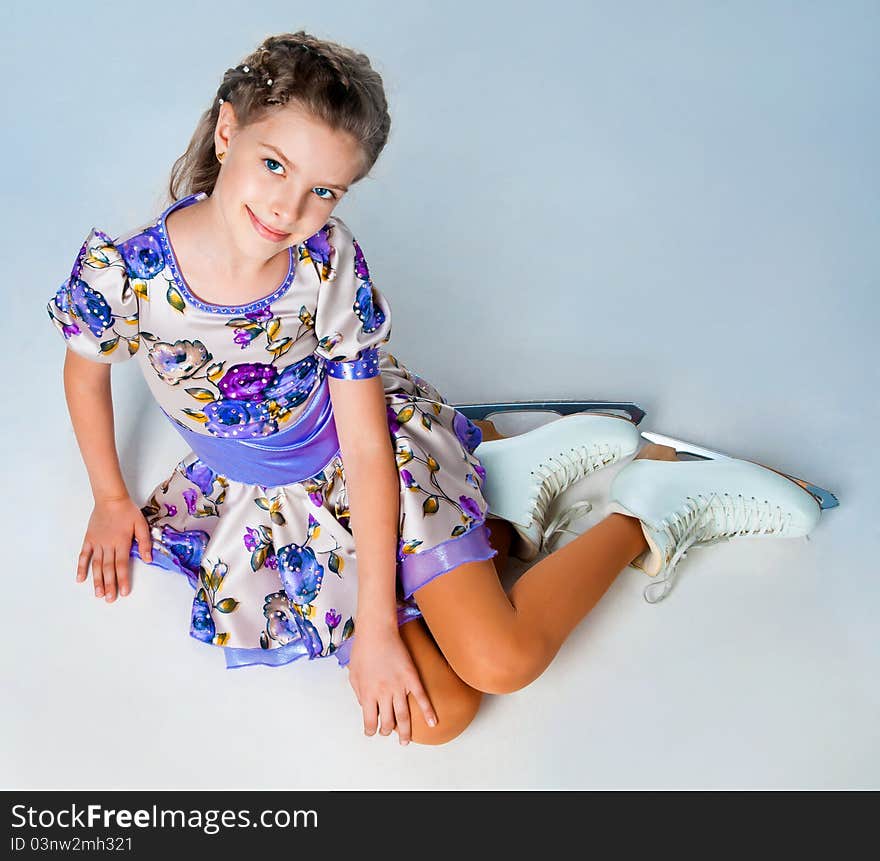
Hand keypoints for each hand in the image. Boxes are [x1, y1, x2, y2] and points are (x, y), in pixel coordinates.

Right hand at [76, 495, 153, 601]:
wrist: (110, 499)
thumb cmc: (128, 511)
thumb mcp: (141, 525)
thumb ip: (145, 542)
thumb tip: (148, 559)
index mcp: (121, 542)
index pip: (122, 565)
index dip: (122, 579)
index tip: (123, 592)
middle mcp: (108, 545)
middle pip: (108, 568)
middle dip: (109, 585)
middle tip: (109, 599)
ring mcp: (97, 543)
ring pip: (96, 565)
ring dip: (97, 580)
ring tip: (98, 594)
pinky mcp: (89, 539)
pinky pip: (84, 555)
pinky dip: (81, 567)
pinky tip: (80, 579)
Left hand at [347, 623, 437, 744]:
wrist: (377, 632)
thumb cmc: (362, 651)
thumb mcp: (353, 675)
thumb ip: (359, 694)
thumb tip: (366, 707)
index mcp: (367, 694)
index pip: (370, 721)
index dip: (371, 730)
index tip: (372, 732)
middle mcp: (383, 693)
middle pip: (388, 722)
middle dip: (387, 731)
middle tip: (389, 733)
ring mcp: (399, 686)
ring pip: (404, 716)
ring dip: (405, 731)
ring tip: (406, 741)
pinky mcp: (411, 678)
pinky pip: (422, 698)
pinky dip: (429, 711)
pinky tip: (433, 722)